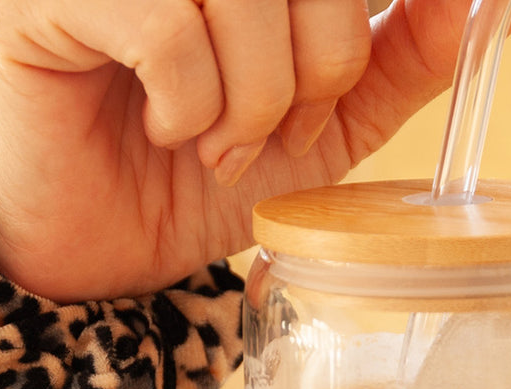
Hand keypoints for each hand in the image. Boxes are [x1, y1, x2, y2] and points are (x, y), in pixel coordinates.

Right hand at [0, 0, 510, 300]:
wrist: (103, 245)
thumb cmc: (207, 171)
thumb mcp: (330, 117)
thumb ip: (407, 52)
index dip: (355, 18)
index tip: (386, 67)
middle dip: (322, 60)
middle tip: (280, 126)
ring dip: (255, 95)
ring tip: (219, 142)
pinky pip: (166, 28)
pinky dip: (189, 100)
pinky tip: (168, 125)